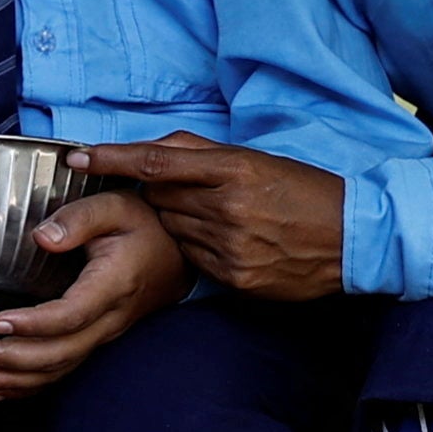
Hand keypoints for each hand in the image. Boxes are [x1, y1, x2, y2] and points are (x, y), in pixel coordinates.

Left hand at [0, 190, 187, 399]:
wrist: (173, 254)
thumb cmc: (142, 226)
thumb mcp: (115, 206)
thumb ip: (78, 219)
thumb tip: (42, 237)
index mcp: (113, 285)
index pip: (72, 315)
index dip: (33, 324)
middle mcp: (109, 319)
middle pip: (59, 352)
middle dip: (10, 359)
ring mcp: (102, 336)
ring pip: (59, 370)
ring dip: (13, 380)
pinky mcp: (94, 342)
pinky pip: (62, 372)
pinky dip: (28, 387)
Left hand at [77, 136, 348, 300]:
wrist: (353, 239)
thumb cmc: (304, 191)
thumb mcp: (257, 160)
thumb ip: (201, 153)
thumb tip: (150, 151)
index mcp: (235, 170)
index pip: (156, 163)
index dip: (113, 159)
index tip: (79, 157)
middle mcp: (228, 208)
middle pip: (159, 199)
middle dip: (164, 195)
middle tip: (197, 194)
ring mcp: (231, 248)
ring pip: (172, 231)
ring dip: (183, 223)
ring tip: (221, 219)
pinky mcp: (235, 280)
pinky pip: (193, 262)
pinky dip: (200, 250)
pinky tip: (230, 244)